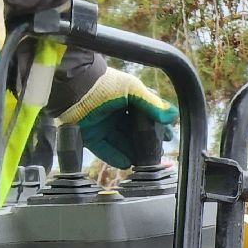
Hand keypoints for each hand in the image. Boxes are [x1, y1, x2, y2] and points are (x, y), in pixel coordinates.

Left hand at [56, 67, 176, 168]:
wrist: (74, 88)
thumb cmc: (104, 84)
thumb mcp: (132, 89)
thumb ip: (152, 103)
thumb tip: (172, 116)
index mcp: (125, 98)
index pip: (145, 115)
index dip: (156, 126)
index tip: (167, 137)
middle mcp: (114, 113)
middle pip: (133, 132)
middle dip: (145, 143)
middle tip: (157, 154)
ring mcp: (102, 125)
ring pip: (121, 143)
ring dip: (133, 152)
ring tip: (145, 163)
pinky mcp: (90, 136)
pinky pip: (105, 150)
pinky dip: (116, 157)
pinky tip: (128, 163)